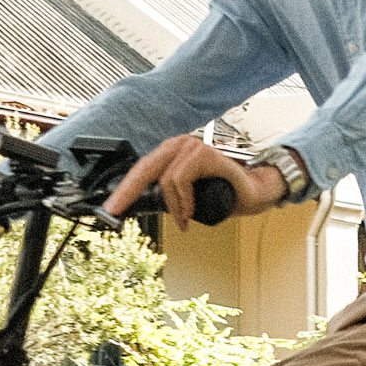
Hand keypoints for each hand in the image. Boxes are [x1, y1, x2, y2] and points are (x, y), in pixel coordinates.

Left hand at [101, 131, 284, 226]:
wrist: (254, 191)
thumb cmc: (223, 192)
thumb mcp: (187, 195)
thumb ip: (168, 195)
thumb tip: (141, 206)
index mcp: (172, 153)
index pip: (141, 169)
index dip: (124, 189)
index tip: (111, 207)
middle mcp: (180, 145)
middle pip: (144, 169)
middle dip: (127, 192)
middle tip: (115, 210)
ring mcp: (193, 146)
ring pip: (165, 179)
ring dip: (173, 207)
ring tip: (183, 220)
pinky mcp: (206, 154)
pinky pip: (182, 179)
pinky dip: (184, 201)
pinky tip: (190, 212)